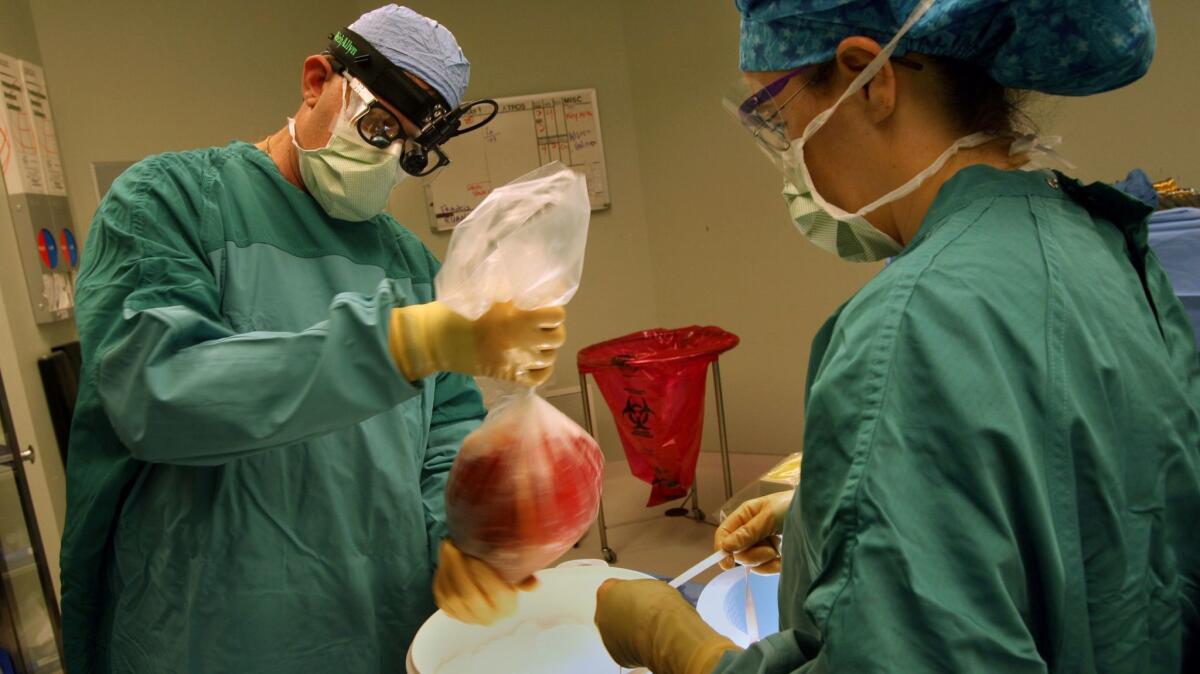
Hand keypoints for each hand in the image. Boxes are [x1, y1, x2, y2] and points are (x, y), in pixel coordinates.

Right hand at [389, 301, 565, 385]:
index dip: (554, 309)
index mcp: (516, 319)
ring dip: (547, 347)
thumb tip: (536, 288)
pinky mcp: (508, 377)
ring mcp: (516, 363)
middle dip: (553, 328)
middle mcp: (521, 343)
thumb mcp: (487, 293)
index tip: (545, 306)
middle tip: (541, 323)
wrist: (435, 339)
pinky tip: (537, 359)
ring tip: (537, 339)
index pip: (556, 316)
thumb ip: (513, 292)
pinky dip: (543, 369)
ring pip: (550, 357)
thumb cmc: (458, 311)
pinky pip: (538, 378)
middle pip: (558, 337)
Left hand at [433, 539, 538, 624]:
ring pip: (452, 595)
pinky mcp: (450, 612)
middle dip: (460, 569)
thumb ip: (524, 577)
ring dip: (448, 569)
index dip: (484, 574)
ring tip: (449, 548)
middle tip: (456, 547)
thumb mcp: (516, 572)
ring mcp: (467, 617)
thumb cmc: (503, 572)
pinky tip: (444, 560)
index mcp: (508, 607)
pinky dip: (441, 576)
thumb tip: (534, 585)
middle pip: (470, 596)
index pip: (497, 593)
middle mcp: (489, 617)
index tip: (477, 556)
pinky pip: (442, 595)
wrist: (485, 585)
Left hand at [595, 579, 738, 673]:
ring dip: (632, 631)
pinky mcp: (618, 655)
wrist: (670, 632)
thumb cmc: (665, 607)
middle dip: (628, 614)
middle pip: (614, 612)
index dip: (629, 596)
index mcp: (607, 591)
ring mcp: (608, 635)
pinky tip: (653, 644)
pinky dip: (637, 647)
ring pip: (620, 630)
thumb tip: (648, 596)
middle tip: (649, 616)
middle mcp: (602, 613)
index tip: (640, 602)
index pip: (614, 590)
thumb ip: (643, 591)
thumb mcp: (655, 587)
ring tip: (654, 631)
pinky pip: (626, 647)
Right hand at [714, 490, 792, 574]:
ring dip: (765, 560)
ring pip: (751, 562)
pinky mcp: (774, 557)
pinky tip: (783, 560)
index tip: (728, 563)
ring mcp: (762, 544)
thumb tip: (726, 546)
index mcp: (745, 515)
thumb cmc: (794, 506)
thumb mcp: (769, 516)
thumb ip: (748, 532)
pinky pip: (765, 569)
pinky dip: (773, 567)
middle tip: (770, 549)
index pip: (724, 533)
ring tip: (779, 550)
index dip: (722, 548)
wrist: (821, 514)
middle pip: (737, 552)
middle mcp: (750, 531)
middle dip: (752, 554)